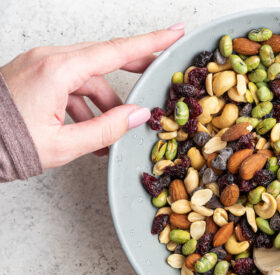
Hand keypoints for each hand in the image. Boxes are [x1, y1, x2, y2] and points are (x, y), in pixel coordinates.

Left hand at [0, 23, 185, 168]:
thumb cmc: (4, 144)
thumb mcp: (62, 145)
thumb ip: (106, 129)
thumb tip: (138, 115)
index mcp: (57, 70)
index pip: (116, 51)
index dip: (151, 43)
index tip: (174, 33)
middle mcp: (48, 60)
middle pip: (105, 58)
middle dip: (133, 71)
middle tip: (157, 76)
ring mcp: (38, 66)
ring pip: (87, 76)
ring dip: (104, 102)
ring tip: (110, 135)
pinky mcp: (32, 75)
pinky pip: (69, 83)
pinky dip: (83, 103)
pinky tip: (88, 129)